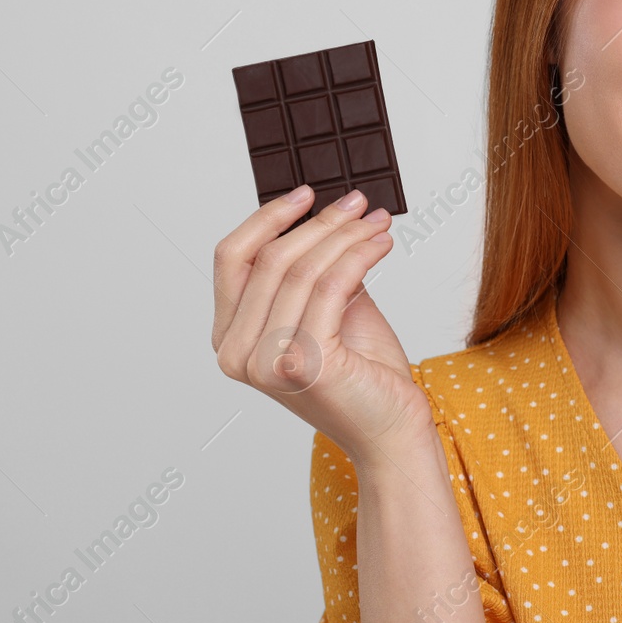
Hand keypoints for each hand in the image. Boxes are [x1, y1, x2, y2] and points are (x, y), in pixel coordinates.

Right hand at [212, 185, 435, 464]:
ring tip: (376, 221)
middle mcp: (237, 354)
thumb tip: (322, 212)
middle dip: (319, 222)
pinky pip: (331, 286)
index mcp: (230, 339)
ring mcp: (266, 362)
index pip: (232, 259)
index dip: (267, 218)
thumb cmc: (362, 373)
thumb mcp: (327, 308)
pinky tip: (381, 243)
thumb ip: (311, 269)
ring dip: (345, 235)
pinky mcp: (303, 363)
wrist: (391, 429)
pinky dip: (359, 255)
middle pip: (270, 259)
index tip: (305, 193)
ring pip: (302, 269)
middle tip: (358, 202)